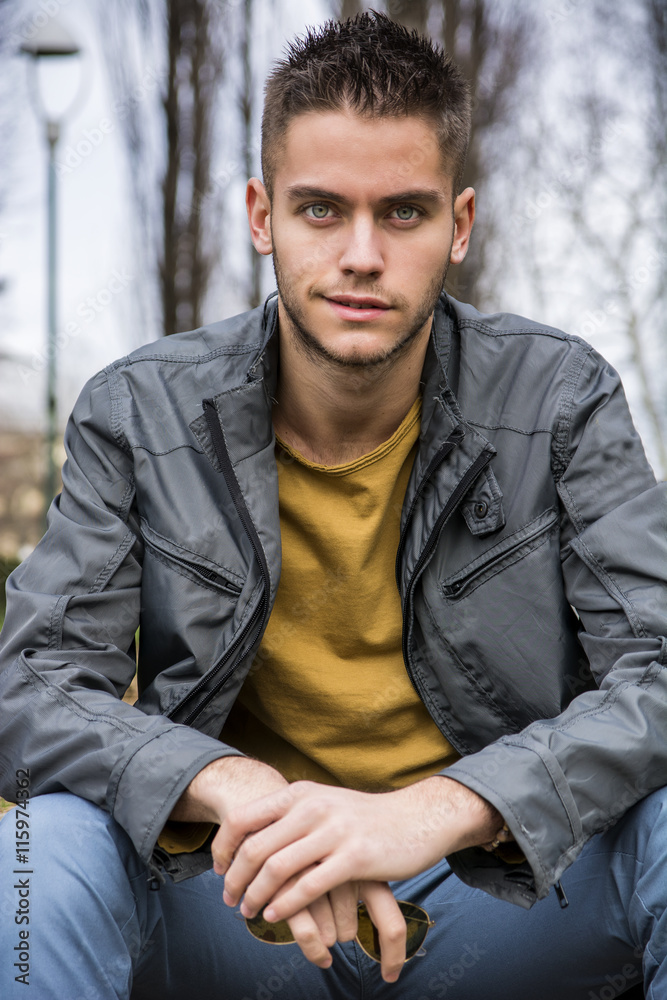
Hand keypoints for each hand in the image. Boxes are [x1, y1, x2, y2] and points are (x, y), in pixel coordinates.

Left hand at [170, 758, 387, 971]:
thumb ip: (294, 813)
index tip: (218, 869)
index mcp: (301, 793)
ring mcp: (334, 831)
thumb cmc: (366, 817)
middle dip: (235, 879)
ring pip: (278, 869)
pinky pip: (309, 887)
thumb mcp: (325, 802)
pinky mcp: (355, 857)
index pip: (244, 817)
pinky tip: (277, 916)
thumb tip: (254, 833)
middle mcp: (313, 807)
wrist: (417, 817)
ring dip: (256, 896)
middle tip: (229, 900)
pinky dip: (286, 905)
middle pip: (255, 847)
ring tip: (249, 913)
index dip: (223, 847)